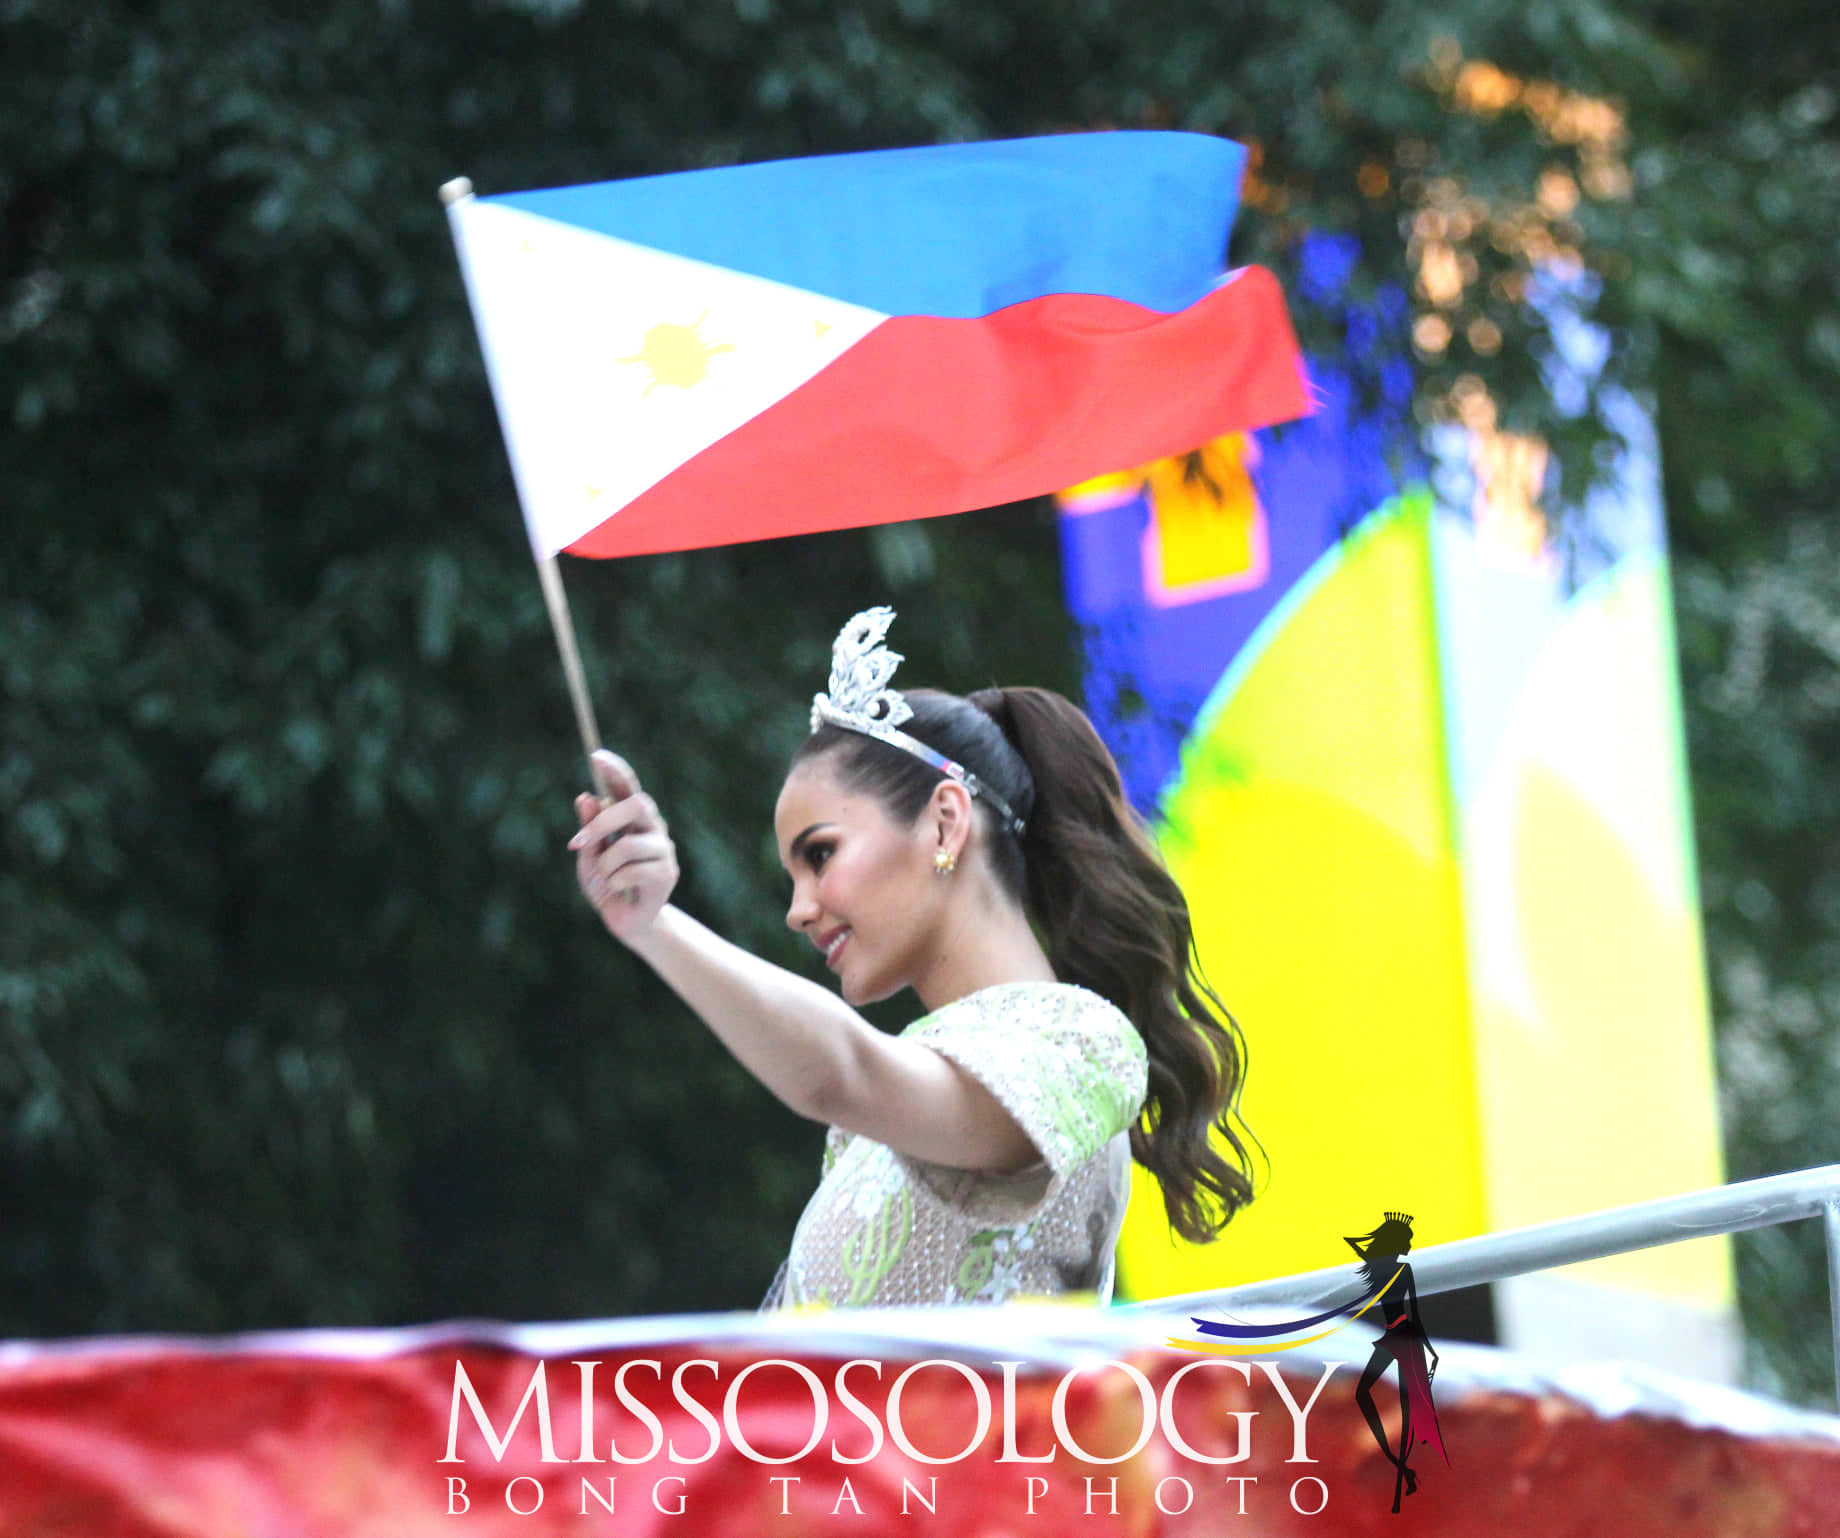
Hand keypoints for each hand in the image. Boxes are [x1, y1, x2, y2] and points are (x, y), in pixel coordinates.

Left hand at [568, 749, 678, 941]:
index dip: (616, 770)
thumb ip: (589, 830)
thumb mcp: (589, 856)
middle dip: (603, 822)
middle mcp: (653, 828)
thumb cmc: (607, 884)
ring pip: (627, 845)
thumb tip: (586, 798)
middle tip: (577, 843)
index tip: (596, 756)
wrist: (626, 921)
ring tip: (603, 879)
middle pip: (636, 805)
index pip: (628, 786)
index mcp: (633, 819)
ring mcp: (663, 850)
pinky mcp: (667, 874)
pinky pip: (631, 871)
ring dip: (604, 865)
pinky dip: (613, 883)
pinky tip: (616, 891)